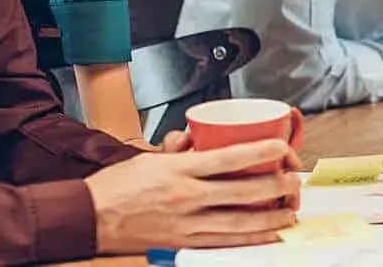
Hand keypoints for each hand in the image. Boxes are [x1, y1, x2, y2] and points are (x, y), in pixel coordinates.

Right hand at [86, 140, 302, 252]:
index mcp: (179, 170)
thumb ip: (179, 150)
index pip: (229, 158)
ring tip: (290, 211)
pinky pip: (223, 242)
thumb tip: (197, 139)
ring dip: (269, 217)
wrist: (88, 218)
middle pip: (242, 191)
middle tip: (294, 181)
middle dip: (275, 187)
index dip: (260, 152)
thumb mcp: (149, 157)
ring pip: (238, 221)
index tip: (281, 146)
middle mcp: (187, 196)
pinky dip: (249, 239)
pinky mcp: (182, 243)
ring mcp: (186, 223)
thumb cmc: (117, 186)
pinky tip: (266, 235)